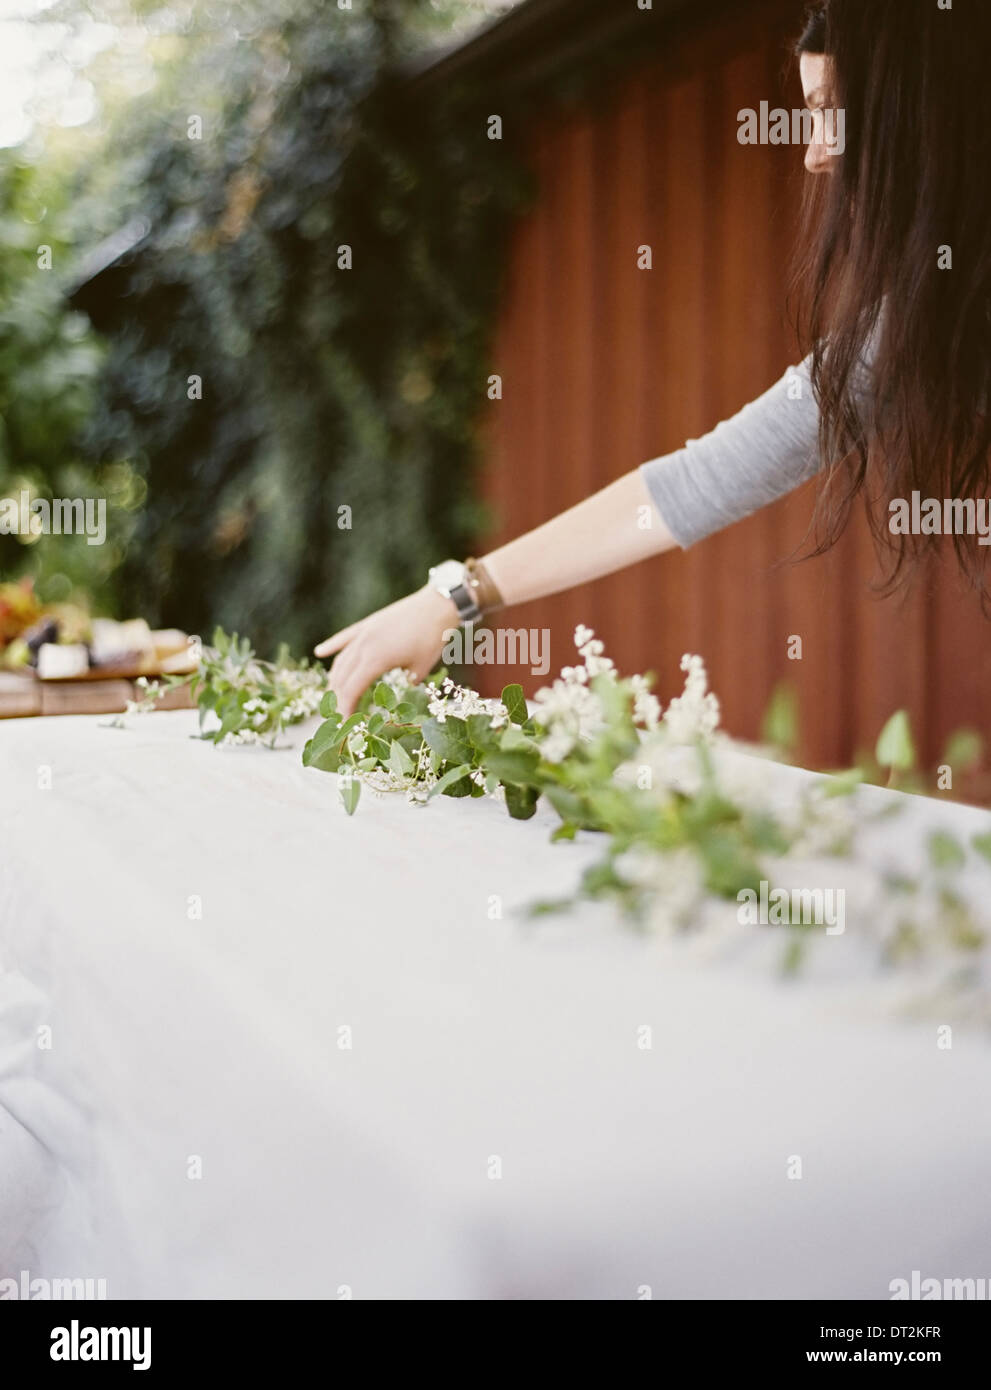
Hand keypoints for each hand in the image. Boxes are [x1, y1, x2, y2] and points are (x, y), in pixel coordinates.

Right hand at [314, 586, 458, 715]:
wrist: (437, 604)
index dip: (345, 708)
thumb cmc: (432, 639)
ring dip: (334, 679)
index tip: (345, 724)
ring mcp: (363, 633)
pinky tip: (319, 652)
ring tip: (332, 695)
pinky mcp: (367, 624)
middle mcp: (364, 646)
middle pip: (342, 677)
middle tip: (339, 715)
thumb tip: (397, 693)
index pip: (351, 690)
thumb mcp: (420, 669)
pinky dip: (331, 646)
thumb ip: (404, 684)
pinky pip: (344, 638)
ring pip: (341, 660)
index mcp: (376, 660)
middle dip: (338, 698)